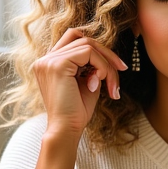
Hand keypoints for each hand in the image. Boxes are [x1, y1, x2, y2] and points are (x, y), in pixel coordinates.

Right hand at [32, 28, 127, 142]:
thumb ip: (92, 67)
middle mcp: (45, 59)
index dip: (97, 48)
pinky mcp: (57, 65)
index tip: (117, 66)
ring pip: (88, 45)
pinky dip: (102, 67)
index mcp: (49, 63)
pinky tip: (101, 84)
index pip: (74, 39)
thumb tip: (107, 55)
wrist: (66, 130)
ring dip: (107, 64)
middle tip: (122, 70)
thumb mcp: (87, 84)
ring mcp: (49, 60)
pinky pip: (88, 53)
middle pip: (82, 38)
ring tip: (112, 85)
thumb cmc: (76, 113)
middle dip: (107, 54)